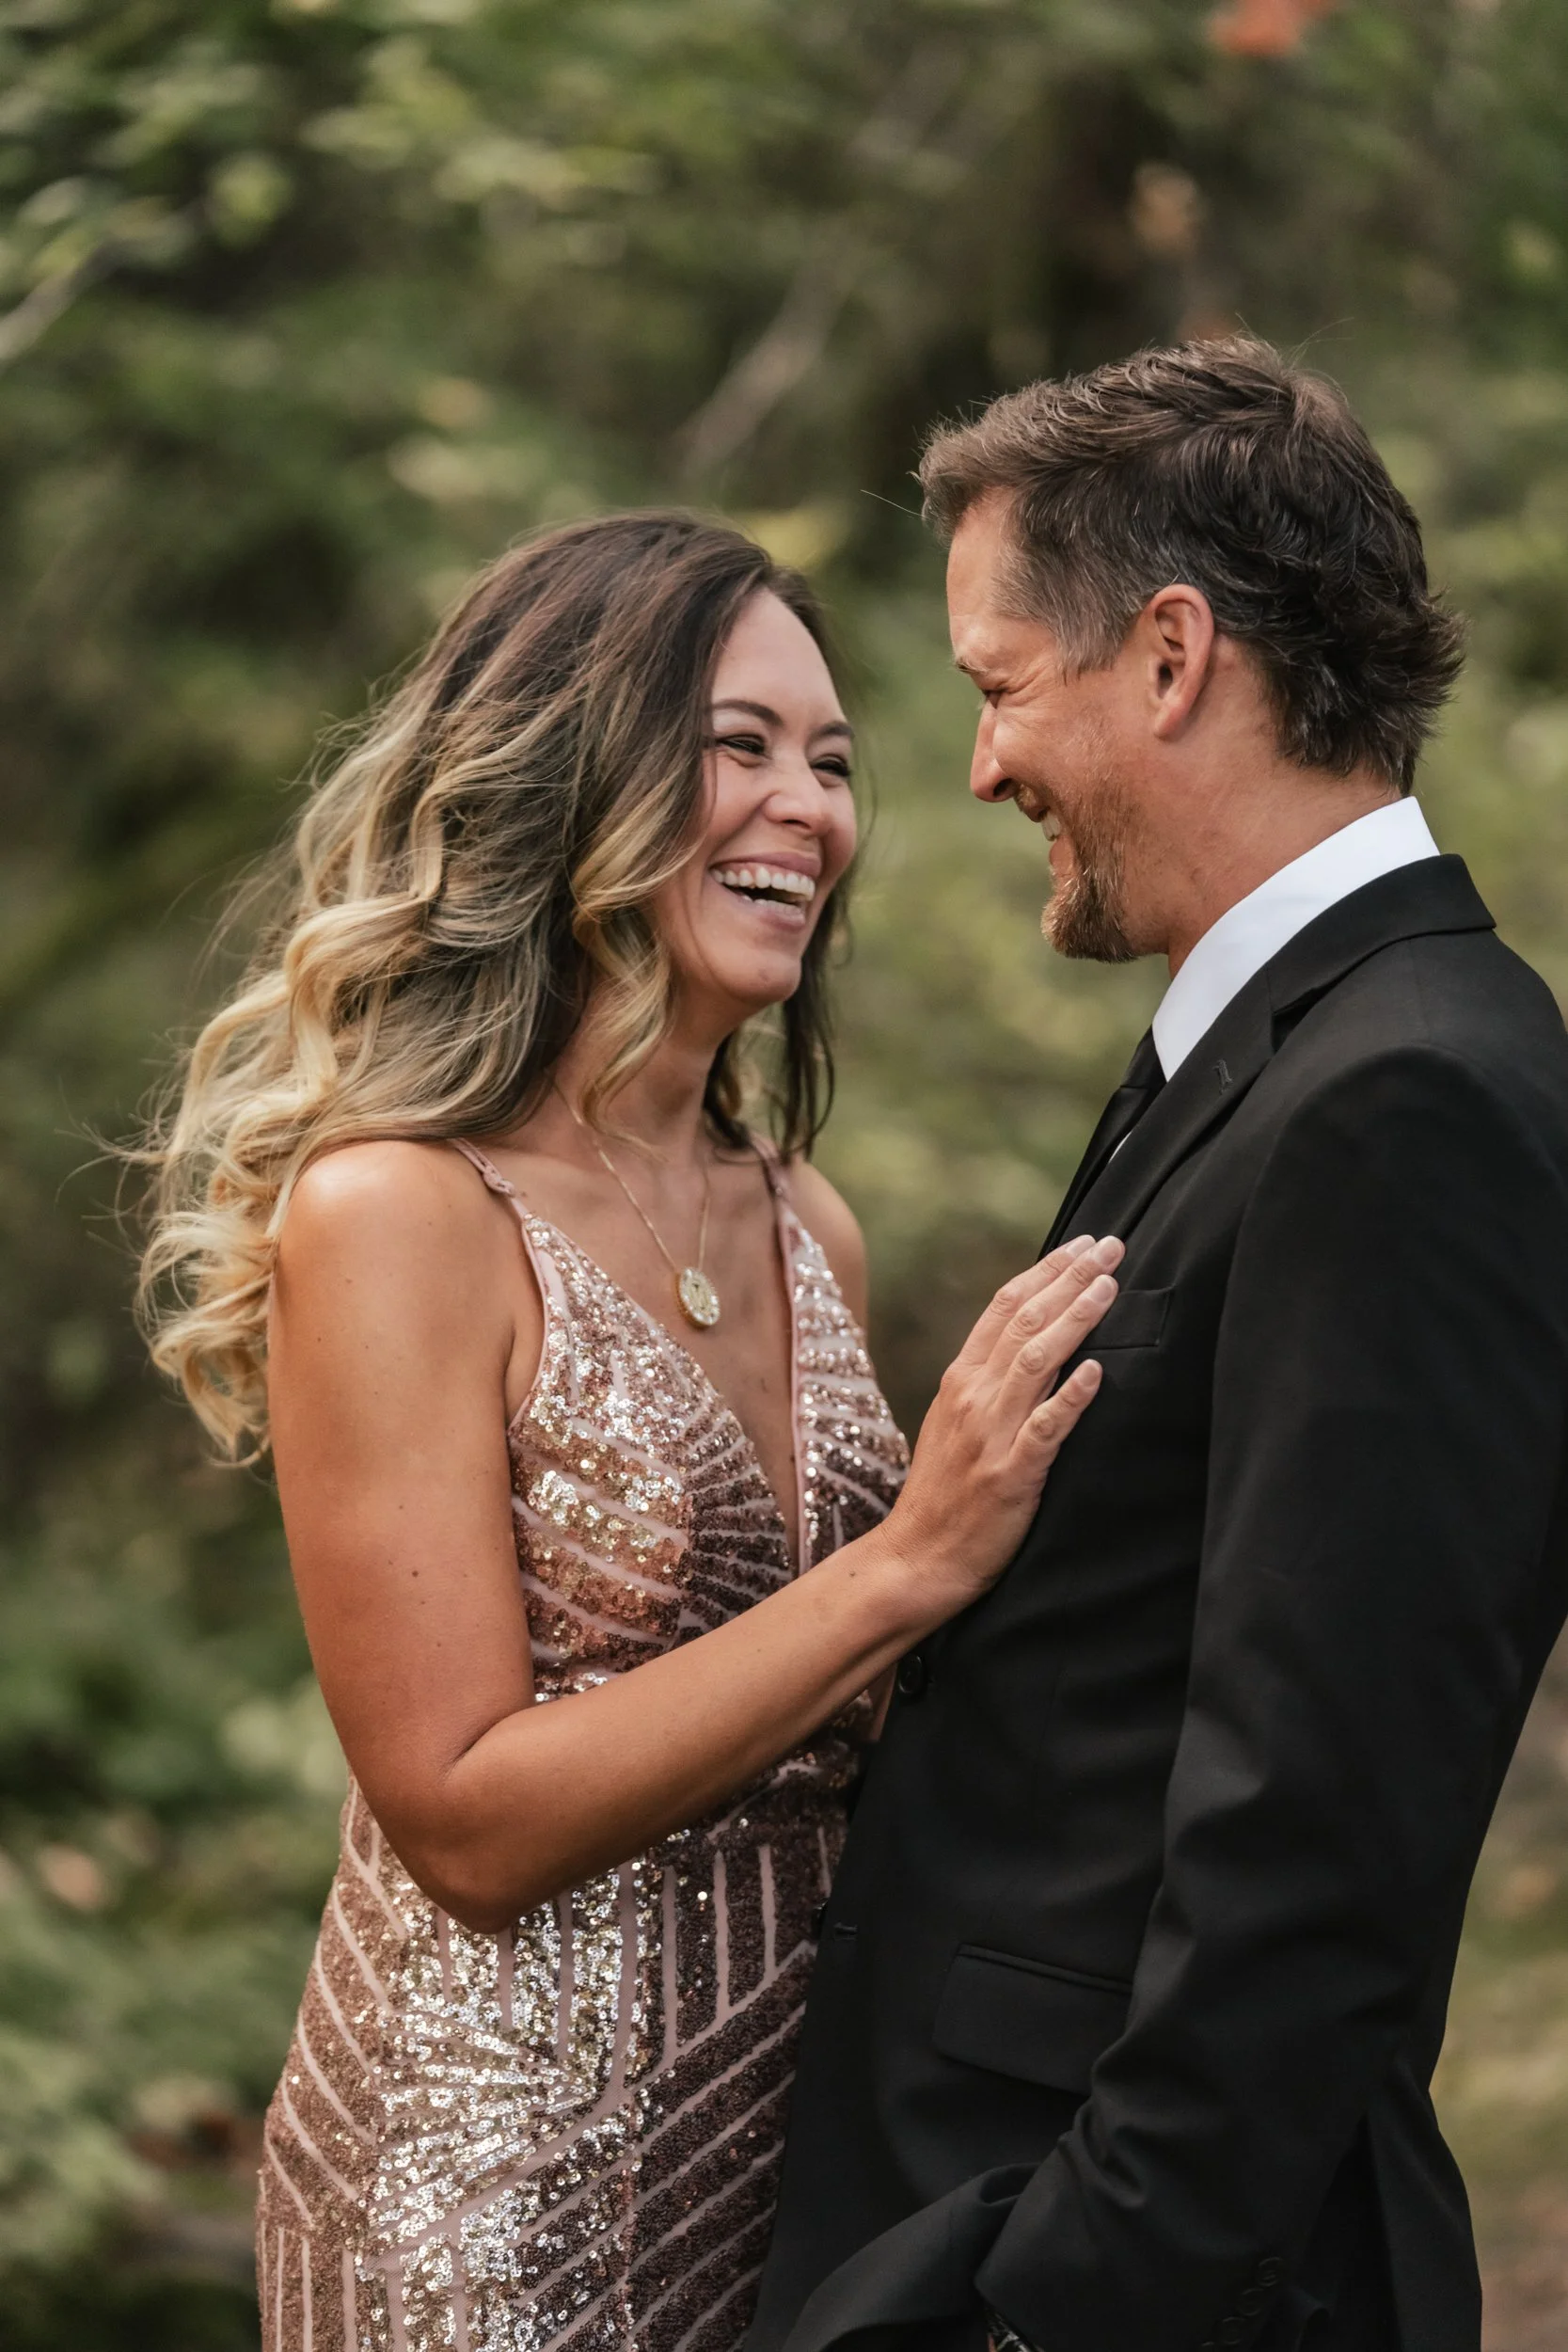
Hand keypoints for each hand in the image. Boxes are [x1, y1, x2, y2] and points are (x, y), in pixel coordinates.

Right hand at [881, 1233, 1121, 1616]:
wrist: (916, 1559)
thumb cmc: (943, 1496)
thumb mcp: (956, 1425)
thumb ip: (989, 1385)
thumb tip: (1033, 1346)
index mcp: (960, 1381)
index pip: (1004, 1307)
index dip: (1045, 1271)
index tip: (1083, 1245)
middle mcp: (972, 1397)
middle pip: (1024, 1321)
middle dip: (1070, 1278)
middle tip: (1111, 1246)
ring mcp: (990, 1434)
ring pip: (1036, 1361)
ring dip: (1075, 1318)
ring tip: (1109, 1287)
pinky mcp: (1010, 1474)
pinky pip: (1045, 1428)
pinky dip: (1071, 1396)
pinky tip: (1096, 1370)